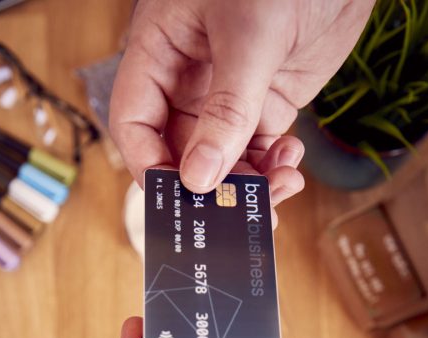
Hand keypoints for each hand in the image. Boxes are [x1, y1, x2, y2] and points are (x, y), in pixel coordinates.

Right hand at [110, 0, 373, 204]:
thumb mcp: (250, 36)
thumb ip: (227, 109)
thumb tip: (200, 178)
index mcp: (162, 51)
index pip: (136, 123)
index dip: (152, 166)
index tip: (182, 199)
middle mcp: (189, 79)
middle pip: (180, 152)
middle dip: (208, 186)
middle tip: (238, 211)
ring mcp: (229, 93)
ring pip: (222, 160)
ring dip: (248, 184)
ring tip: (280, 187)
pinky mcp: (267, 102)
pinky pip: (259, 151)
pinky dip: (273, 167)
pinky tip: (291, 162)